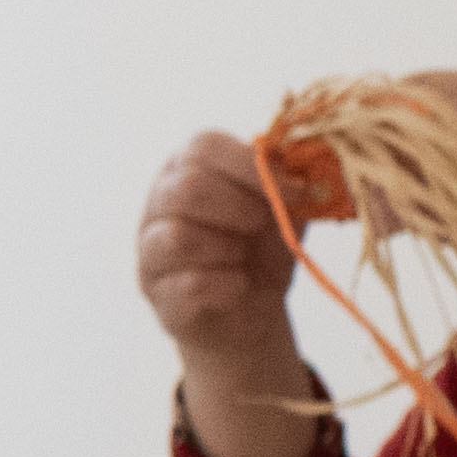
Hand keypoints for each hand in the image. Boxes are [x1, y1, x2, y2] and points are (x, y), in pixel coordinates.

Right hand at [137, 133, 310, 399]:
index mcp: (187, 167)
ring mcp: (149, 250)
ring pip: (179, 238)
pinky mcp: (156, 293)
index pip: (203, 147)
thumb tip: (307, 165)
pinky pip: (189, 286)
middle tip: (261, 225)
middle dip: (240, 208)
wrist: (251, 310)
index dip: (251, 166)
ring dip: (228, 249)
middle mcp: (158, 203)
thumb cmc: (262, 248)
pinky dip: (227, 286)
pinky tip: (238, 285)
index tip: (295, 190)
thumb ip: (289, 182)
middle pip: (186, 189)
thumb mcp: (284, 208)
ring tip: (242, 257)